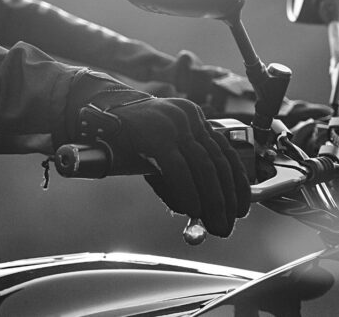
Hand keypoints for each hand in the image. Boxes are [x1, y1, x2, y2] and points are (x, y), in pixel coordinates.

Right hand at [66, 73, 249, 236]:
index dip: (238, 183)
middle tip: (226, 225)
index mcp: (196, 119)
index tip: (242, 208)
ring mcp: (174, 123)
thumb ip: (180, 174)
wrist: (96, 112)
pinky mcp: (156, 133)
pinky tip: (193, 209)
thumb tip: (197, 210)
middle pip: (217, 162)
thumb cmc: (128, 137)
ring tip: (215, 223)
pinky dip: (188, 191)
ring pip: (203, 166)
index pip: (226, 152)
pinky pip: (178, 167)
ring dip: (212, 200)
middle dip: (226, 199)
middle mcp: (190, 117)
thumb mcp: (160, 151)